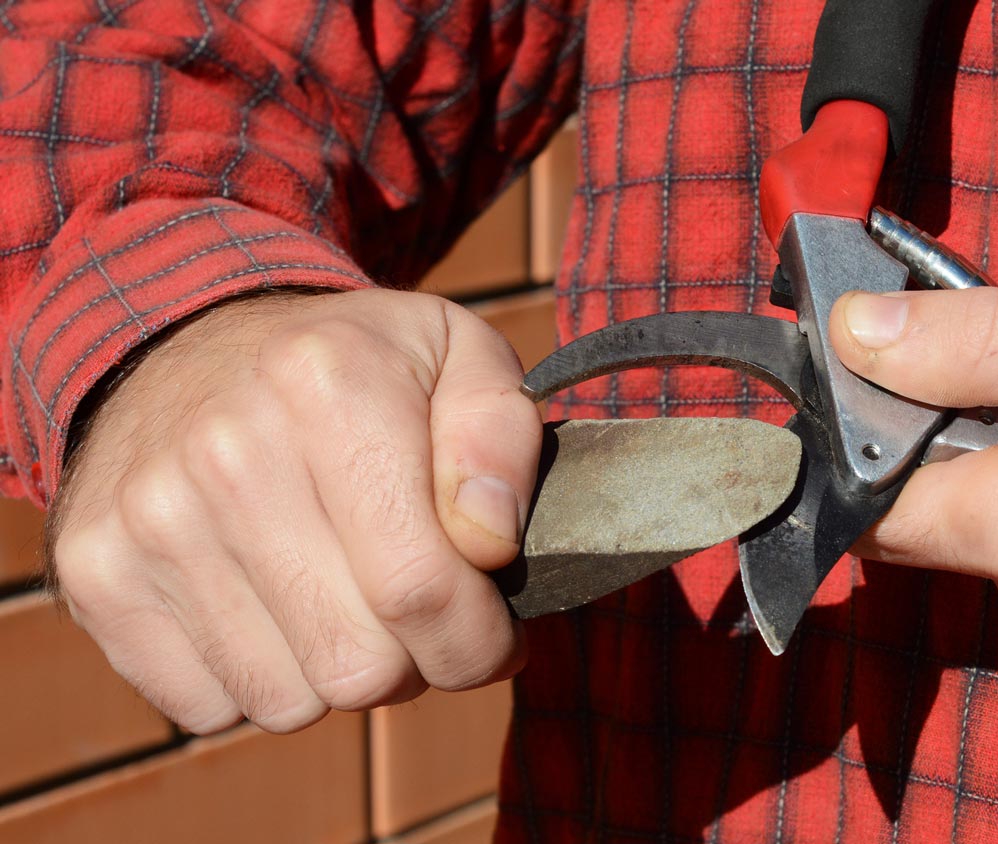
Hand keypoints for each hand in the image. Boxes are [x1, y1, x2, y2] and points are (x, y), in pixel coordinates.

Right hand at [49, 289, 539, 733]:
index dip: (477, 640)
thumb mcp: (456, 355)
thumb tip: (487, 543)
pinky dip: (259, 681)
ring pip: (286, 701)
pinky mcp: (95, 574)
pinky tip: (273, 609)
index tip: (493, 634)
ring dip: (336, 677)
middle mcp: (224, 452)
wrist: (189, 345)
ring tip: (345, 604)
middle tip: (419, 618)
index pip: (422, 587)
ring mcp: (149, 519)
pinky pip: (207, 707)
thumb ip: (499, 438)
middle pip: (357, 664)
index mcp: (327, 387)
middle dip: (416, 664)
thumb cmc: (354, 368)